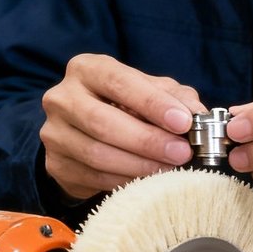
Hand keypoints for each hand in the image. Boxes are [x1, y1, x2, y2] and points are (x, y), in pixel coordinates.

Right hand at [40, 54, 205, 199]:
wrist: (86, 132)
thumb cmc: (125, 105)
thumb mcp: (151, 92)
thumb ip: (175, 98)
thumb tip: (198, 115)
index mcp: (87, 69)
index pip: (119, 82)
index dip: (153, 104)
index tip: (183, 122)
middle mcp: (62, 97)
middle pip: (102, 122)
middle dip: (148, 140)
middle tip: (181, 153)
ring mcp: (54, 132)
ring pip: (97, 154)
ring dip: (139, 166)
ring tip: (170, 170)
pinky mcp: (55, 164)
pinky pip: (92, 177)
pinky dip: (125, 181)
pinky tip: (148, 182)